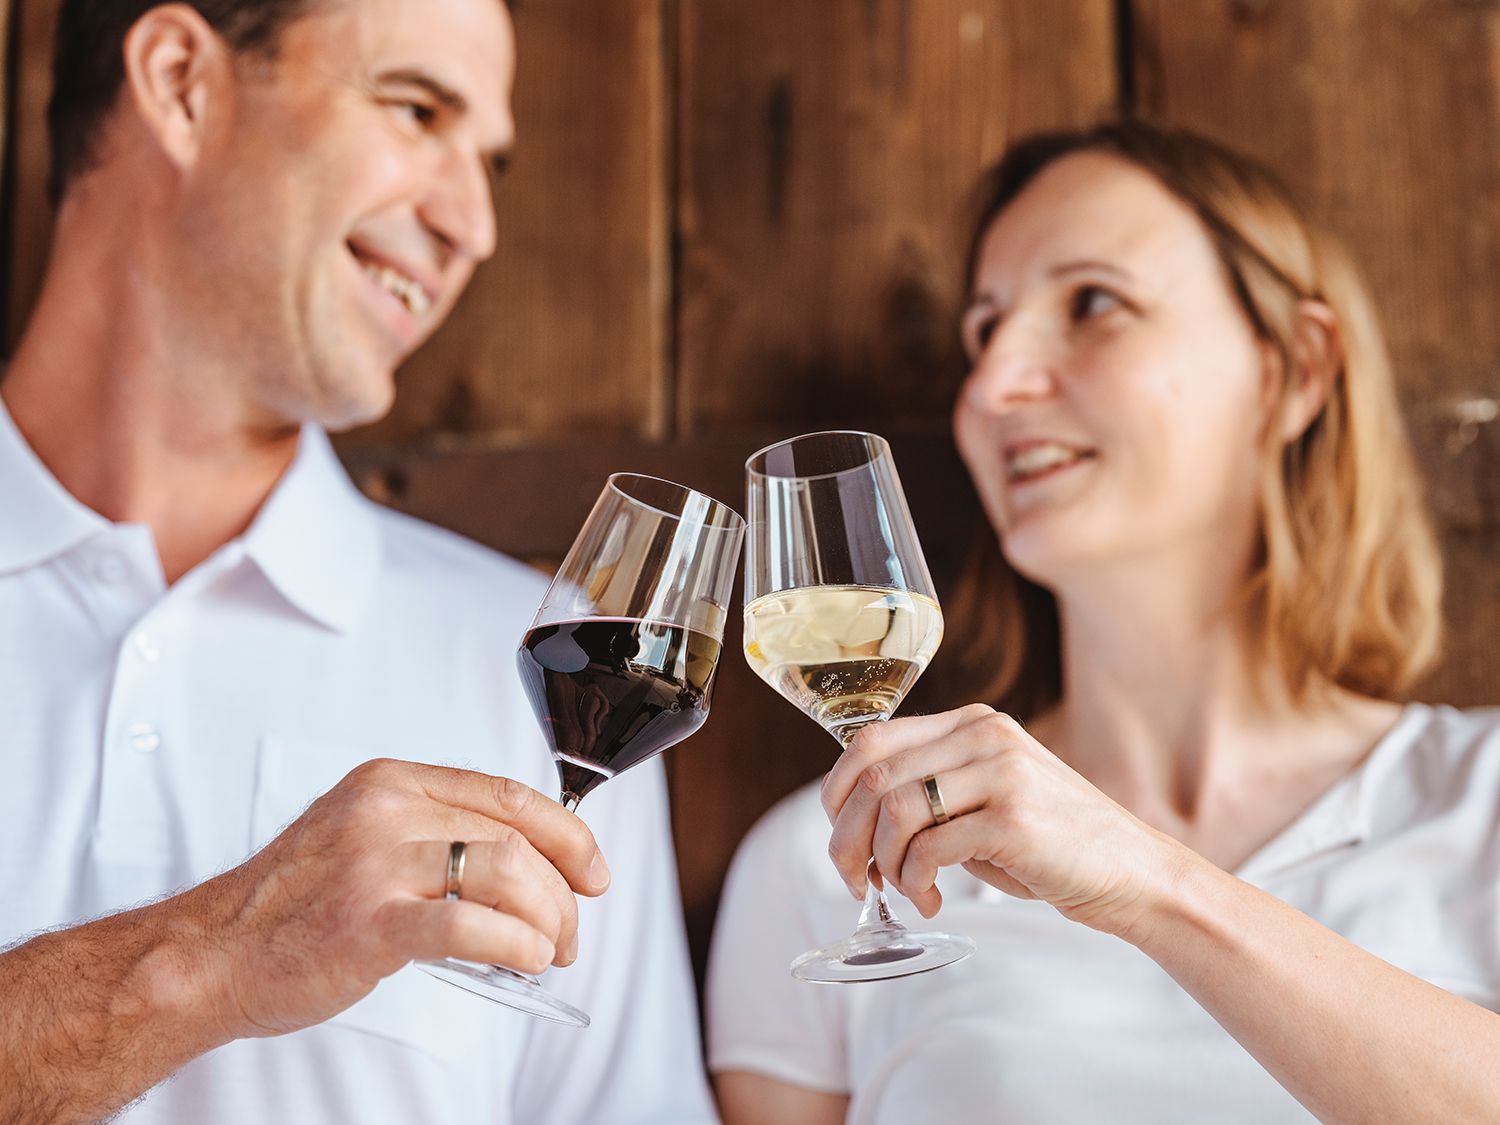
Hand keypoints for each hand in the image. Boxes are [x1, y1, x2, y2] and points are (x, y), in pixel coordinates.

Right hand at [187, 759, 609, 1037]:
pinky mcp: (369, 922)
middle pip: (515, 836)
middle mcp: (386, 811)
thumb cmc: (291, 905)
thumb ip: (431, 832)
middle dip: (561, 891)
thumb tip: (523, 860)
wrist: (210, 955)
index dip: (567, 832)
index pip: (507, 793)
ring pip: (504, 871)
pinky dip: (515, 944)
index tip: (592, 870)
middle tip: (568, 932)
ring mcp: (376, 864)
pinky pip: (469, 926)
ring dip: (546, 918)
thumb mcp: (361, 836)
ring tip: (547, 952)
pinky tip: (524, 961)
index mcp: (390, 783)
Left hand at [821, 705, 1185, 938]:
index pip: (871, 739)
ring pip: (895, 809)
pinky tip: (931, 901)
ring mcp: (1001, 773)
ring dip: (883, 863)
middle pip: (873, 774)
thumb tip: (854, 820)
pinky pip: (929, 848)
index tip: (840, 836)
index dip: (837, 792)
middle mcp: (984, 736)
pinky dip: (915, 882)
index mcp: (973, 724)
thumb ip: (931, 792)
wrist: (1132, 872)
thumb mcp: (985, 799)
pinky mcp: (1014, 819)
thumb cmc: (1050, 844)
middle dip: (847, 836)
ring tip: (902, 891)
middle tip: (856, 879)